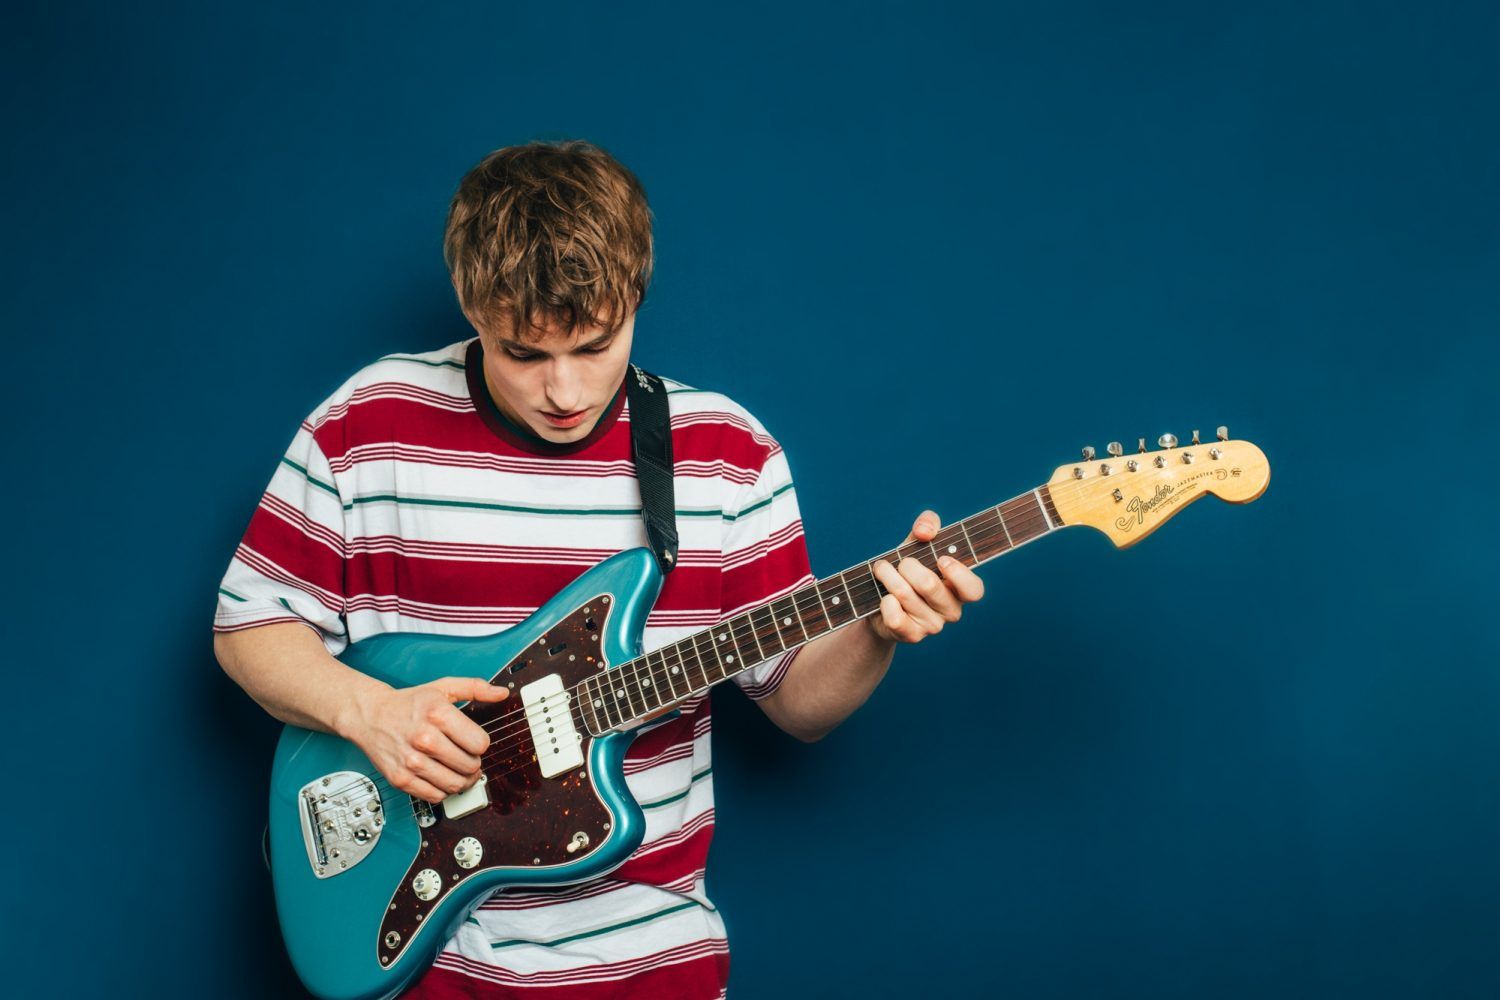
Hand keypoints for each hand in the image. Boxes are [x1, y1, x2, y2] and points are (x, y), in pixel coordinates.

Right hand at [344, 676, 509, 803]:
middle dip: (473, 763)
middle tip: (467, 757)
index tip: (473, 741)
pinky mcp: (401, 779)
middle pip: (470, 766)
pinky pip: (435, 796)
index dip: (480, 743)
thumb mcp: (443, 687)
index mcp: (438, 714)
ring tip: (458, 769)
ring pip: (455, 784)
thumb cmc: (407, 703)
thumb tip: (501, 693)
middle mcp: (424, 739)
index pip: (480, 744)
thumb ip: (475, 688)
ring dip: (462, 779)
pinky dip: (443, 790)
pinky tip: (440, 776)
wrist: (370, 715)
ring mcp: (412, 761)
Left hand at [868, 510, 984, 643]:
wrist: (880, 602)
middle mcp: (951, 610)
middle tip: (899, 562)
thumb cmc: (906, 571)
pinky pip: (895, 617)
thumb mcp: (917, 544)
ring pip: (905, 595)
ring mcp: (932, 626)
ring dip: (887, 576)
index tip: (941, 559)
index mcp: (960, 588)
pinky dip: (884, 602)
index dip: (959, 575)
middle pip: (929, 585)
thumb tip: (925, 531)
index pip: (974, 590)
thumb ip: (927, 526)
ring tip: (882, 570)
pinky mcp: (911, 636)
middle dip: (906, 565)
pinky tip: (884, 598)